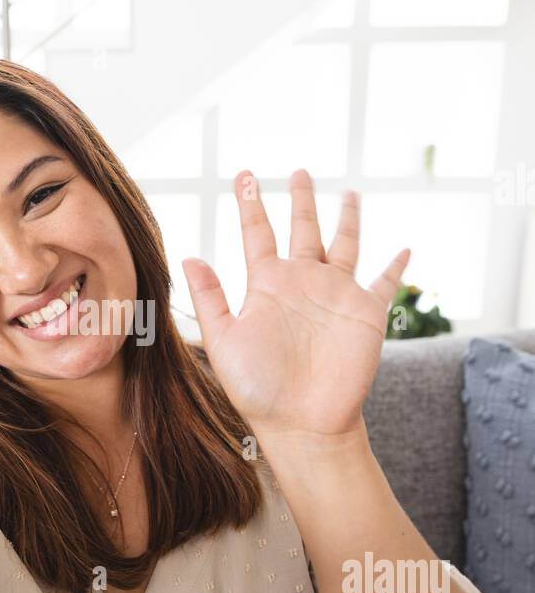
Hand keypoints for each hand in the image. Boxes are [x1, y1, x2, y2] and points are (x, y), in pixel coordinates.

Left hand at [182, 168, 410, 442]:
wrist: (302, 422)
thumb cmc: (258, 388)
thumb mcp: (225, 340)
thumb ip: (210, 299)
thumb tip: (188, 256)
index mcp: (267, 284)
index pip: (257, 233)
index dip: (251, 204)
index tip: (244, 175)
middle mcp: (302, 282)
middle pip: (303, 228)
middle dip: (301, 200)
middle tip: (298, 171)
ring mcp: (335, 294)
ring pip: (344, 244)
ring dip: (347, 220)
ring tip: (349, 193)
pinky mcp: (365, 312)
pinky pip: (385, 283)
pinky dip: (395, 267)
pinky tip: (404, 250)